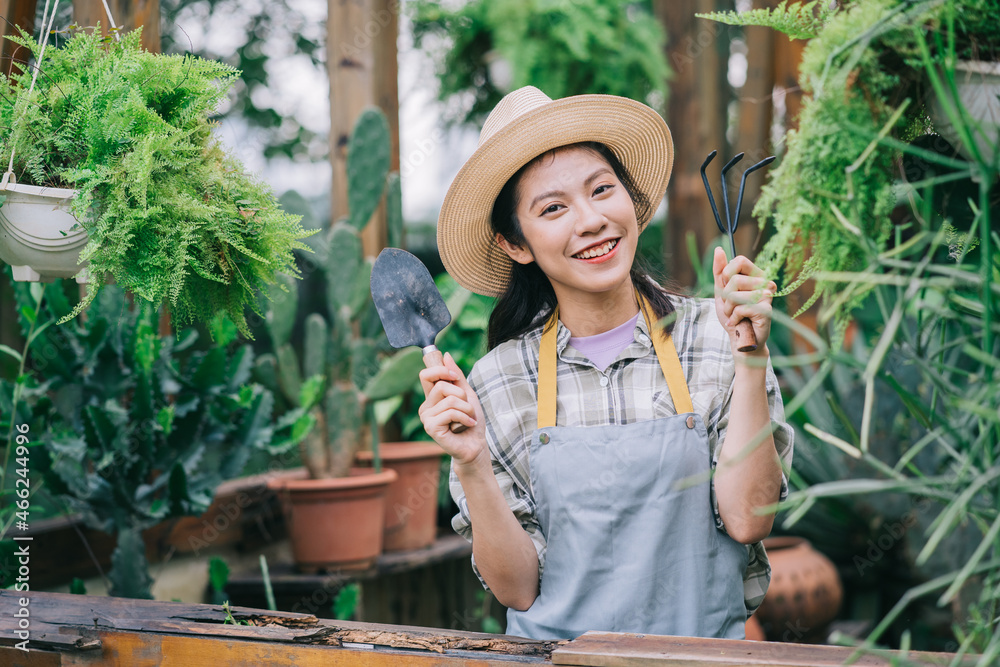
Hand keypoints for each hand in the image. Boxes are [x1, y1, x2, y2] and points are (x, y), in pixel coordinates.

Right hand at [418, 352, 486, 466]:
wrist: (476, 444)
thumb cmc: (471, 420)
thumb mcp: (467, 394)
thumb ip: (456, 376)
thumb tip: (446, 355)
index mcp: (431, 397)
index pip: (425, 375)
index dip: (440, 370)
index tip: (455, 377)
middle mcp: (425, 407)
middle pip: (441, 385)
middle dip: (461, 395)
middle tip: (468, 408)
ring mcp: (426, 418)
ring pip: (449, 400)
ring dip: (467, 408)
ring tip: (469, 418)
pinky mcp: (431, 427)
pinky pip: (450, 412)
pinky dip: (465, 417)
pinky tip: (468, 424)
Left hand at [712, 247, 775, 356]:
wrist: (740, 339)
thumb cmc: (733, 315)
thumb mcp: (721, 291)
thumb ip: (719, 271)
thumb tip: (718, 249)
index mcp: (755, 275)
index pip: (739, 260)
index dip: (727, 273)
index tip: (727, 286)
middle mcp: (765, 283)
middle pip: (735, 280)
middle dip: (725, 297)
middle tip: (732, 306)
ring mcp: (767, 296)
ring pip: (735, 295)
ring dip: (729, 309)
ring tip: (735, 316)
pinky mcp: (766, 310)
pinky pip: (740, 308)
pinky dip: (734, 318)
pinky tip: (739, 322)